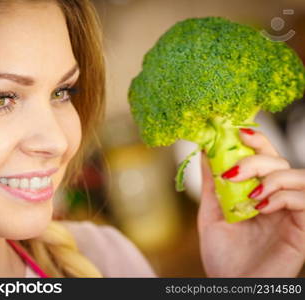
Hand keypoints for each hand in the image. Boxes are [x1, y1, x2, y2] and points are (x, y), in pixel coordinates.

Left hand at [197, 129, 304, 276]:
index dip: (255, 141)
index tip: (238, 131)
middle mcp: (276, 199)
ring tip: (250, 195)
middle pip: (280, 161)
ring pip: (298, 176)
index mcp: (257, 193)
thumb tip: (204, 152)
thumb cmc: (222, 255)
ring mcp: (291, 213)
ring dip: (272, 177)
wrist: (230, 286)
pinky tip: (262, 208)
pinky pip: (304, 201)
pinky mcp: (302, 229)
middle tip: (234, 171)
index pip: (263, 158)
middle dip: (257, 157)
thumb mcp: (211, 214)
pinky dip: (284, 197)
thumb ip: (212, 184)